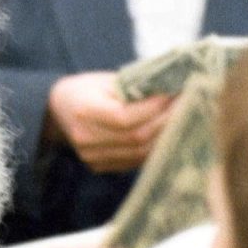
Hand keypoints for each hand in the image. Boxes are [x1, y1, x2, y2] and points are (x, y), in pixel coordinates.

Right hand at [45, 71, 174, 172]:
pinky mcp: (100, 166)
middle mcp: (86, 139)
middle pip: (136, 137)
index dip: (153, 108)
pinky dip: (155, 147)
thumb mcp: (104, 81)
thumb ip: (135, 87)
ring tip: (184, 118)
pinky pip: (135, 161)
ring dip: (166, 136)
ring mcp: (92, 157)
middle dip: (167, 120)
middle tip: (190, 104)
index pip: (124, 117)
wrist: (57, 110)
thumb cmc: (85, 89)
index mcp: (84, 112)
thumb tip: (173, 88)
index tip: (176, 94)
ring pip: (140, 153)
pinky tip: (168, 133)